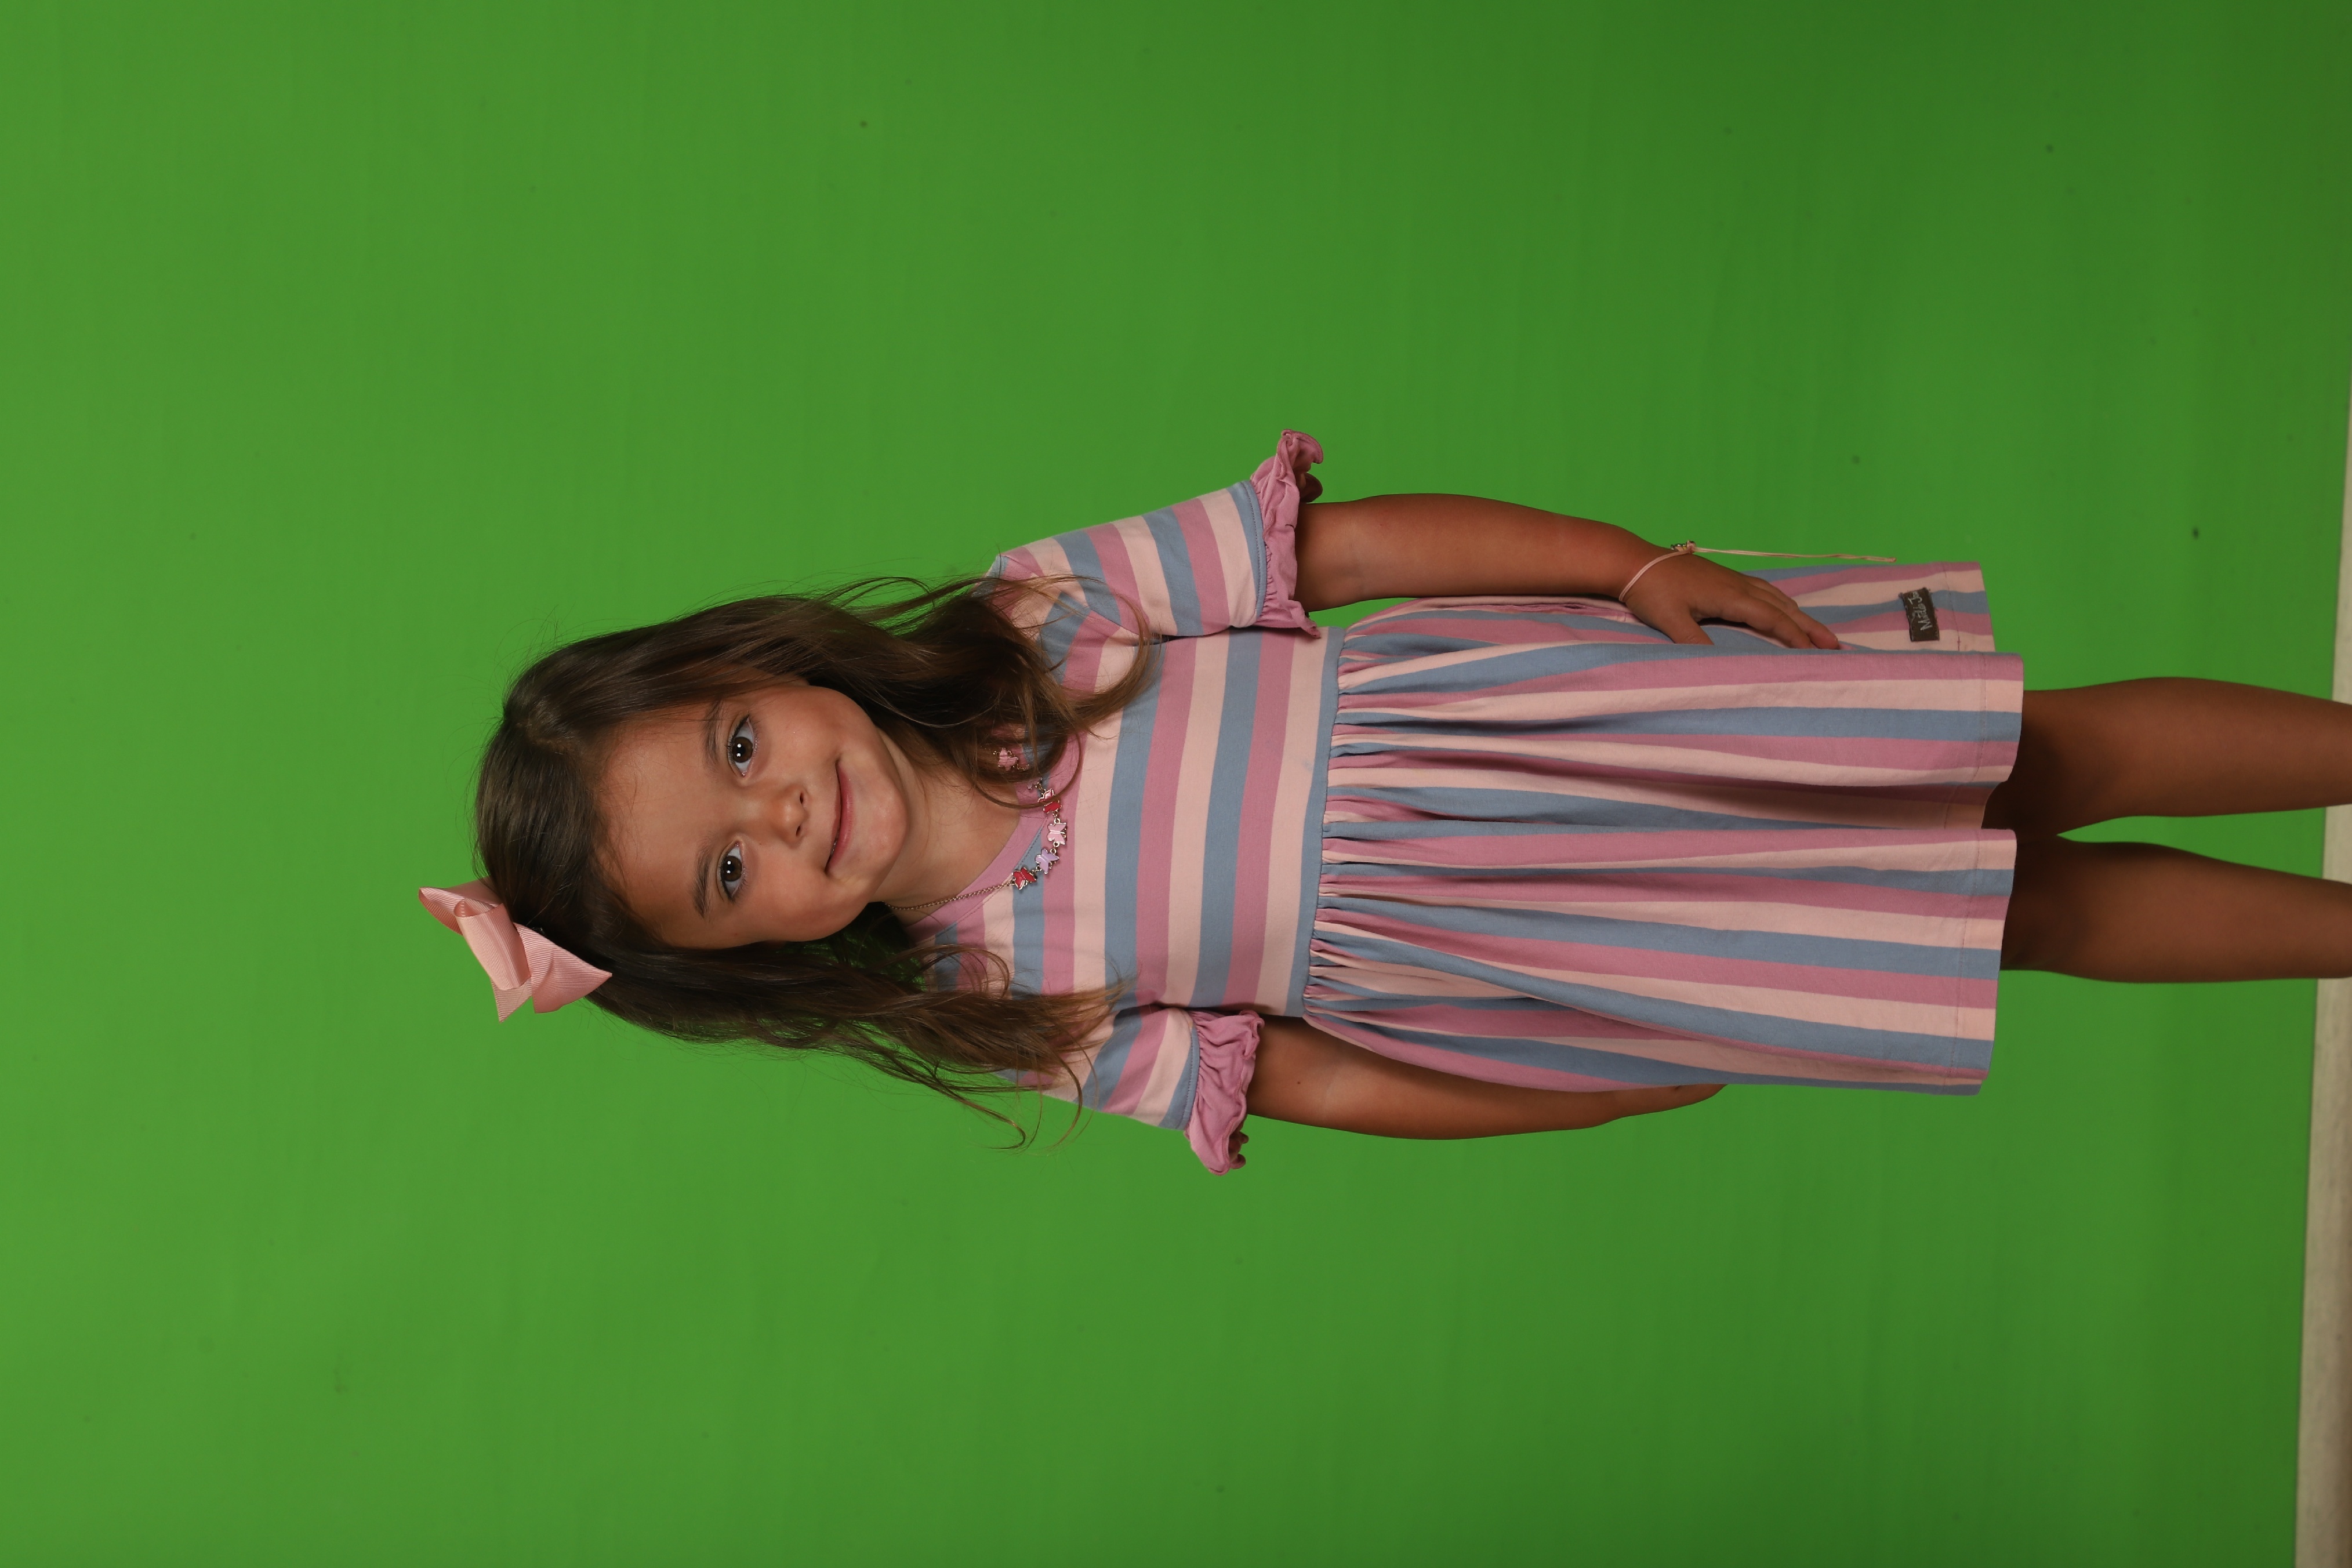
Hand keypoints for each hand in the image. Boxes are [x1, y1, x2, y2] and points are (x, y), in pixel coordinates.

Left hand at [1620, 552, 1842, 648]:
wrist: (1635, 561)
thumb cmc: (1651, 591)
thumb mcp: (1670, 621)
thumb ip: (1694, 642)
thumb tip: (1717, 666)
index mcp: (1730, 596)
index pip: (1773, 619)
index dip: (1796, 637)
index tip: (1816, 653)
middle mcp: (1738, 584)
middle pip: (1783, 607)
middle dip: (1809, 627)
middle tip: (1836, 644)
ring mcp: (1732, 578)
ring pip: (1775, 597)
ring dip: (1798, 614)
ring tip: (1815, 631)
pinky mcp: (1723, 576)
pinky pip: (1762, 590)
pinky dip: (1780, 602)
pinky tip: (1779, 607)